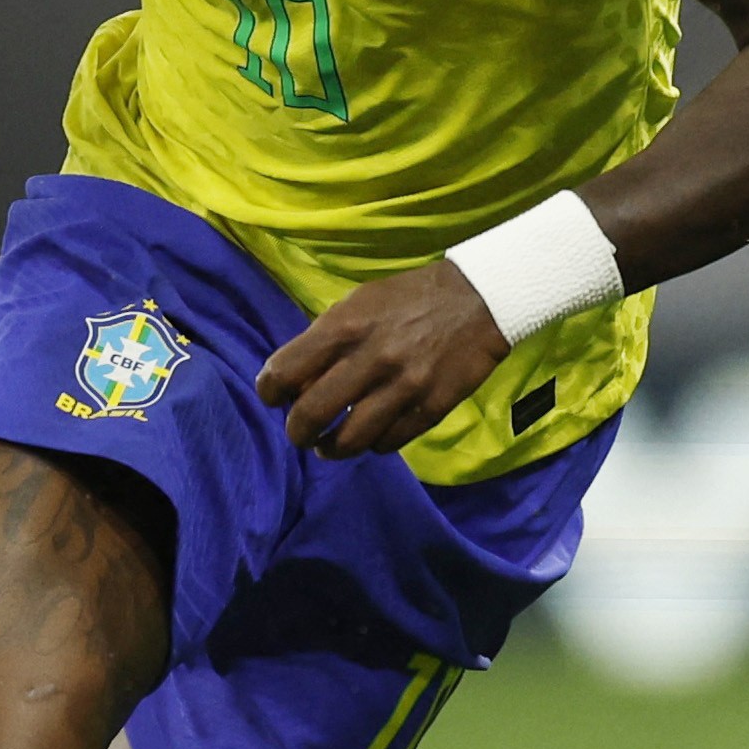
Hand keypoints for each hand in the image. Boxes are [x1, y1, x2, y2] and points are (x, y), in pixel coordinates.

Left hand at [255, 261, 510, 457]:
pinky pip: (388, 443)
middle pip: (311, 415)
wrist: (478, 299)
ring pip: (349, 441)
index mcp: (344, 327)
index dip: (270, 391)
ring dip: (331, 449)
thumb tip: (298, 383)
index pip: (284, 371)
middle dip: (297, 431)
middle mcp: (369, 359)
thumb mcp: (358, 304)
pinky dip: (372, 444)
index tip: (275, 398)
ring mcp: (403, 387)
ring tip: (328, 446)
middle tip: (301, 432)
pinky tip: (370, 436)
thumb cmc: (408, 299)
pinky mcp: (431, 408)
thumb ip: (325, 340)